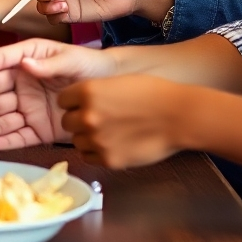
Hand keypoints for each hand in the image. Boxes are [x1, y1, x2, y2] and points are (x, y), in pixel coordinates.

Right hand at [0, 38, 115, 148]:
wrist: (113, 89)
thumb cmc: (91, 66)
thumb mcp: (72, 59)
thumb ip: (48, 63)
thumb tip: (24, 64)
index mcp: (26, 59)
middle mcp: (22, 83)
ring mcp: (28, 107)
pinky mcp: (38, 129)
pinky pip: (16, 136)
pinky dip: (1, 140)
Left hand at [58, 74, 190, 167]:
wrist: (179, 116)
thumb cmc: (153, 93)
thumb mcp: (116, 82)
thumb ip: (93, 92)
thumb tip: (79, 102)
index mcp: (87, 91)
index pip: (63, 100)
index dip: (73, 102)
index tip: (84, 104)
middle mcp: (87, 116)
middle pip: (66, 122)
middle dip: (78, 121)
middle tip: (99, 119)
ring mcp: (97, 140)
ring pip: (76, 141)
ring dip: (87, 137)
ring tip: (108, 132)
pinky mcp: (109, 160)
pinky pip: (89, 157)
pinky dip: (97, 152)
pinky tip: (113, 144)